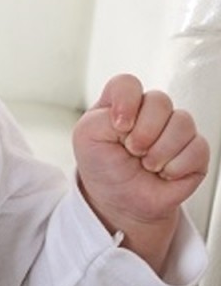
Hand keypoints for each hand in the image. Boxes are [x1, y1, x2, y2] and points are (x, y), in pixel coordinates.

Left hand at [72, 74, 208, 273]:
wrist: (122, 202)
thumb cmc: (103, 166)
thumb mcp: (86, 138)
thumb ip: (101, 117)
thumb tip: (130, 115)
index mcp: (121, 103)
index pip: (129, 83)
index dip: (126, 102)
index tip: (119, 126)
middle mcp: (148, 112)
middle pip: (159, 100)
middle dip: (144, 132)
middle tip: (132, 150)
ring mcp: (173, 129)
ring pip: (183, 122)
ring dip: (160, 151)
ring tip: (147, 163)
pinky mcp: (193, 150)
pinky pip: (198, 147)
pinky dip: (177, 166)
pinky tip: (164, 172)